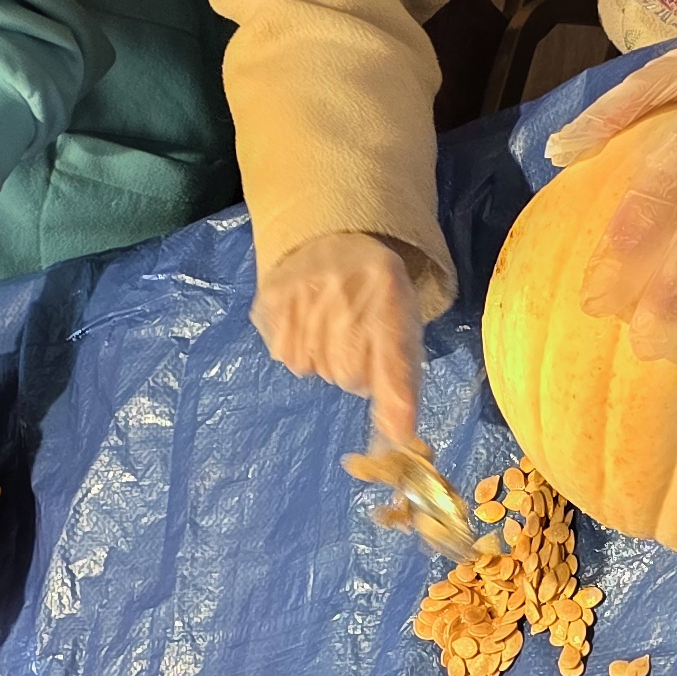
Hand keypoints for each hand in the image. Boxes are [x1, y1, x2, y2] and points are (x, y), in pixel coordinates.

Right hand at [254, 231, 449, 452]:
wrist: (333, 237)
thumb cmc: (376, 296)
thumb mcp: (404, 327)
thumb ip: (403, 384)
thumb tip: (400, 438)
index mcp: (390, 293)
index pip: (394, 356)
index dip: (396, 398)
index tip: (400, 435)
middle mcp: (347, 289)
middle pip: (349, 376)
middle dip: (356, 373)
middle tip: (357, 342)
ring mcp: (305, 291)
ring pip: (315, 369)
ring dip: (324, 362)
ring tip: (331, 328)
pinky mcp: (273, 297)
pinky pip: (287, 357)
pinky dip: (299, 352)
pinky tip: (307, 325)